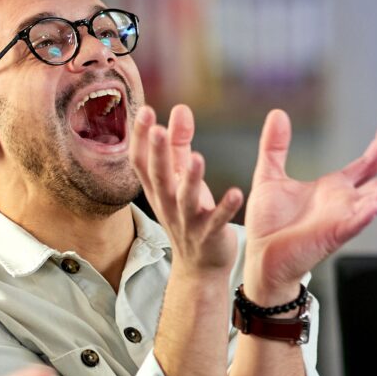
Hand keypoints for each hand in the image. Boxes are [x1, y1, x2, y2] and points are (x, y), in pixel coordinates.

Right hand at [130, 103, 245, 275]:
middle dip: (158, 153)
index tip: (144, 111)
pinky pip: (217, 221)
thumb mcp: (180, 178)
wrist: (198, 266)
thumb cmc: (188, 213)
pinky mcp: (209, 235)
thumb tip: (180, 109)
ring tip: (197, 157)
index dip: (139, 138)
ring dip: (190, 179)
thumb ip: (180, 144)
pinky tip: (237, 193)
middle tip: (158, 129)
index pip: (141, 161)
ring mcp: (187, 221)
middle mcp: (167, 204)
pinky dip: (225, 208)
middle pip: (158, 177)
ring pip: (185, 200)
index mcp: (158, 189)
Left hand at [240, 109, 376, 294]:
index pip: (367, 164)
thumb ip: (275, 145)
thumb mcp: (269, 175)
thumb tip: (277, 113)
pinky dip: (367, 214)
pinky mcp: (333, 235)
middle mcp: (344, 202)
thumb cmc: (269, 223)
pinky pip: (355, 224)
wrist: (260, 256)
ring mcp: (342, 219)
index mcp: (334, 188)